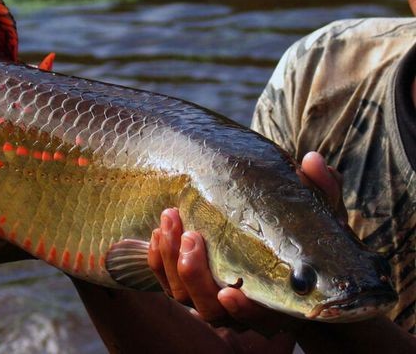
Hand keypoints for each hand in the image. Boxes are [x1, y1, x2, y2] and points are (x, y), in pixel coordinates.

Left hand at [148, 151, 345, 336]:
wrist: (279, 249)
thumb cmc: (305, 237)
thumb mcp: (321, 215)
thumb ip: (321, 192)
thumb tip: (312, 160)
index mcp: (277, 303)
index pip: (258, 319)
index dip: (242, 310)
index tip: (230, 291)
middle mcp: (240, 308)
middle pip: (209, 309)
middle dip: (194, 275)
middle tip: (190, 235)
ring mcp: (210, 298)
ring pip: (182, 295)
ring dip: (170, 260)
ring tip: (169, 219)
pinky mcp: (189, 284)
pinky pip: (166, 281)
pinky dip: (158, 261)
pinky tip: (158, 232)